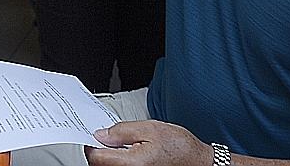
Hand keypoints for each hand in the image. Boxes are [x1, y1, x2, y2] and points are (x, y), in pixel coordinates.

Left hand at [87, 121, 211, 165]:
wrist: (197, 162)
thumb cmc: (179, 147)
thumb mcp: (150, 128)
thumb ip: (122, 131)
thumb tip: (101, 134)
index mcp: (132, 164)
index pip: (97, 157)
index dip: (91, 144)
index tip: (94, 135)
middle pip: (100, 165)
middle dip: (100, 150)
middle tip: (107, 137)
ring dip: (109, 157)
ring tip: (120, 144)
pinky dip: (118, 162)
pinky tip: (126, 153)